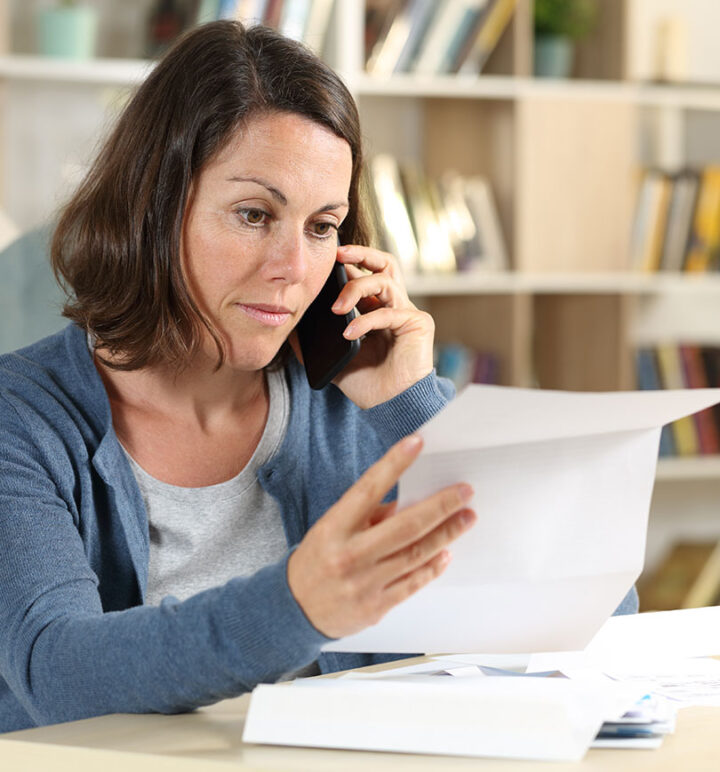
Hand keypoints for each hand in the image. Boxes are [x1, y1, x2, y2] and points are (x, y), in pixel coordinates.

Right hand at [287, 434, 475, 639]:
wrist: (294, 610)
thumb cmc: (317, 561)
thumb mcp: (332, 529)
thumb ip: (369, 515)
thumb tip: (407, 501)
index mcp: (334, 528)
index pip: (368, 488)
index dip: (394, 464)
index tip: (416, 443)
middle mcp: (350, 554)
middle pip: (405, 526)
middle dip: (440, 506)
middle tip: (464, 491)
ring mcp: (364, 582)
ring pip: (415, 554)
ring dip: (446, 534)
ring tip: (466, 517)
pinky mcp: (376, 606)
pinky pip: (412, 583)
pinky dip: (433, 566)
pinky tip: (447, 552)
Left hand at [330, 244, 434, 407]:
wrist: (390, 406)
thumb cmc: (368, 384)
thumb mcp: (334, 360)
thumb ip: (314, 346)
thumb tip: (289, 331)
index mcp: (377, 309)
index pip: (365, 274)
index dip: (348, 263)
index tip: (325, 260)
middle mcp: (394, 306)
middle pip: (384, 263)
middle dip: (361, 252)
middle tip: (337, 255)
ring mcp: (407, 312)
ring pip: (384, 281)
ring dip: (356, 289)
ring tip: (336, 308)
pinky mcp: (418, 323)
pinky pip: (389, 312)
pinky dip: (366, 321)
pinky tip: (349, 334)